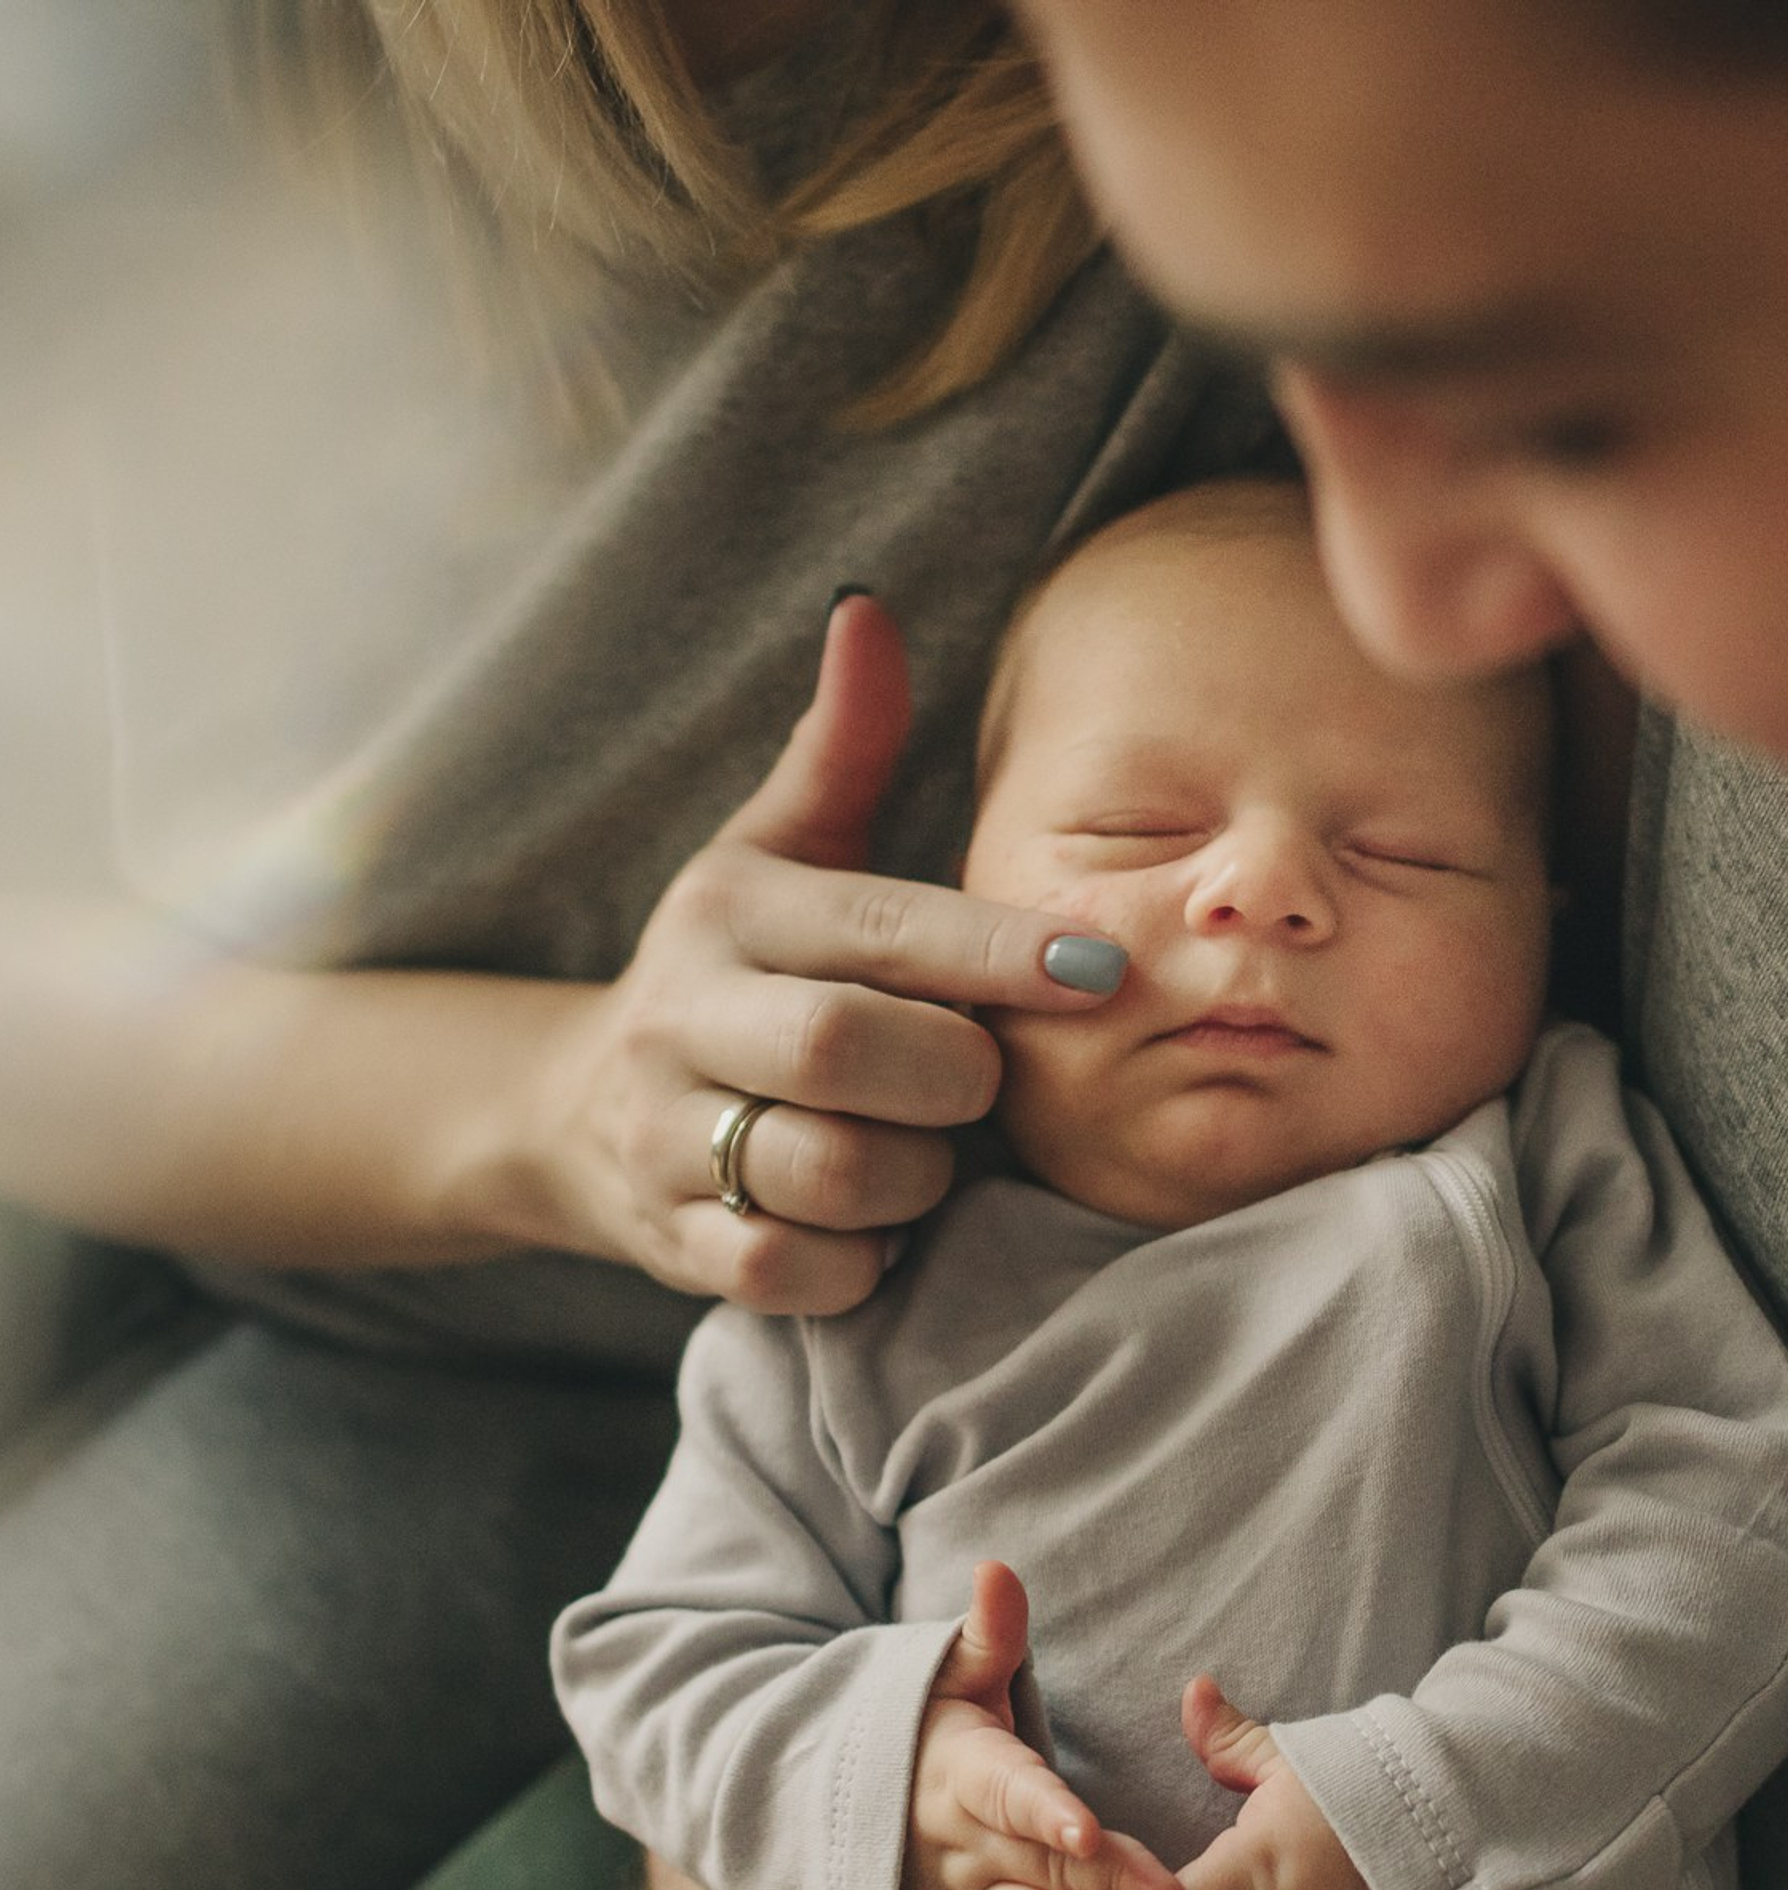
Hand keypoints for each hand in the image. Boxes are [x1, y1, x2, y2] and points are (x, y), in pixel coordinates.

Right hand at [522, 594, 1125, 1314]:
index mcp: (732, 913)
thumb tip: (869, 608)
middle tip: (984, 1083)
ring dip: (915, 1179)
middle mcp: (684, 1017)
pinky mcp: (674, 1245)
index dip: (999, 950)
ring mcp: (668, 1137)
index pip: (881, 926)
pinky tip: (875, 1226)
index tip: (1106, 970)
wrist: (570, 1113)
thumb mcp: (771, 854)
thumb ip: (839, 750)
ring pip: (828, 1172)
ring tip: (926, 1155)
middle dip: (953, 1078)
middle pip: (848, 1050)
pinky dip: (861, 1262)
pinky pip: (794, 1272)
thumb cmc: (732, 974)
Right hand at [905, 1561, 1187, 1889]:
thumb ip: (986, 1634)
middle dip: (1104, 1888)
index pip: (1013, 1789)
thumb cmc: (933, 1728)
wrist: (856, 1802)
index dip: (1049, 1810)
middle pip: (1043, 1863)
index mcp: (971, 1770)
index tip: (1091, 1829)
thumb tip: (998, 1568)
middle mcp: (969, 1841)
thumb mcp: (952, 1676)